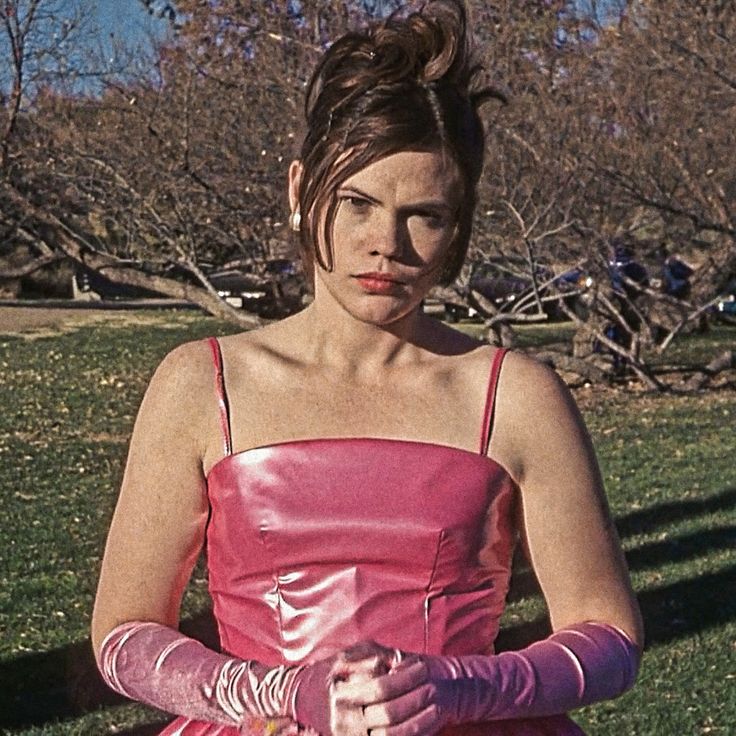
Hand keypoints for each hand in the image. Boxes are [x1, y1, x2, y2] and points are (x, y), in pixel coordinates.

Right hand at [329, 643, 446, 735]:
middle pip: (389, 714)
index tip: (422, 666)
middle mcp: (344, 722)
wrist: (304, 700)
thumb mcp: (346, 656)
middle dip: (415, 700)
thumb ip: (371, 657)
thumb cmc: (330, 673)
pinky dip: (408, 734)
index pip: (380, 687)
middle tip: (433, 687)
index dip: (406, 678)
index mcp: (340, 695)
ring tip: (435, 707)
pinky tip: (424, 725)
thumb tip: (399, 662)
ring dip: (417, 722)